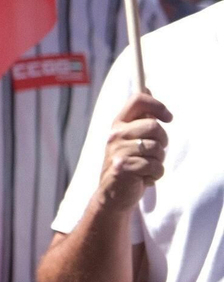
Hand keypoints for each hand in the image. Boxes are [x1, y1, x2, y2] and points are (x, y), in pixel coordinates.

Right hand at [96, 93, 171, 212]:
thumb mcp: (130, 136)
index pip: (138, 100)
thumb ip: (139, 115)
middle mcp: (115, 134)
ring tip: (146, 167)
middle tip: (153, 152)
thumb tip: (147, 87)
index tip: (169, 118)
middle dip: (163, 142)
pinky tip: (144, 178)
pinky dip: (155, 175)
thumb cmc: (127, 162)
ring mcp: (118, 150)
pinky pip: (156, 166)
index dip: (158, 105)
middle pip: (155, 126)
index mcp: (118, 124)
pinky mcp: (124, 167)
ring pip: (157, 149)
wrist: (113, 193)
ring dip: (158, 161)